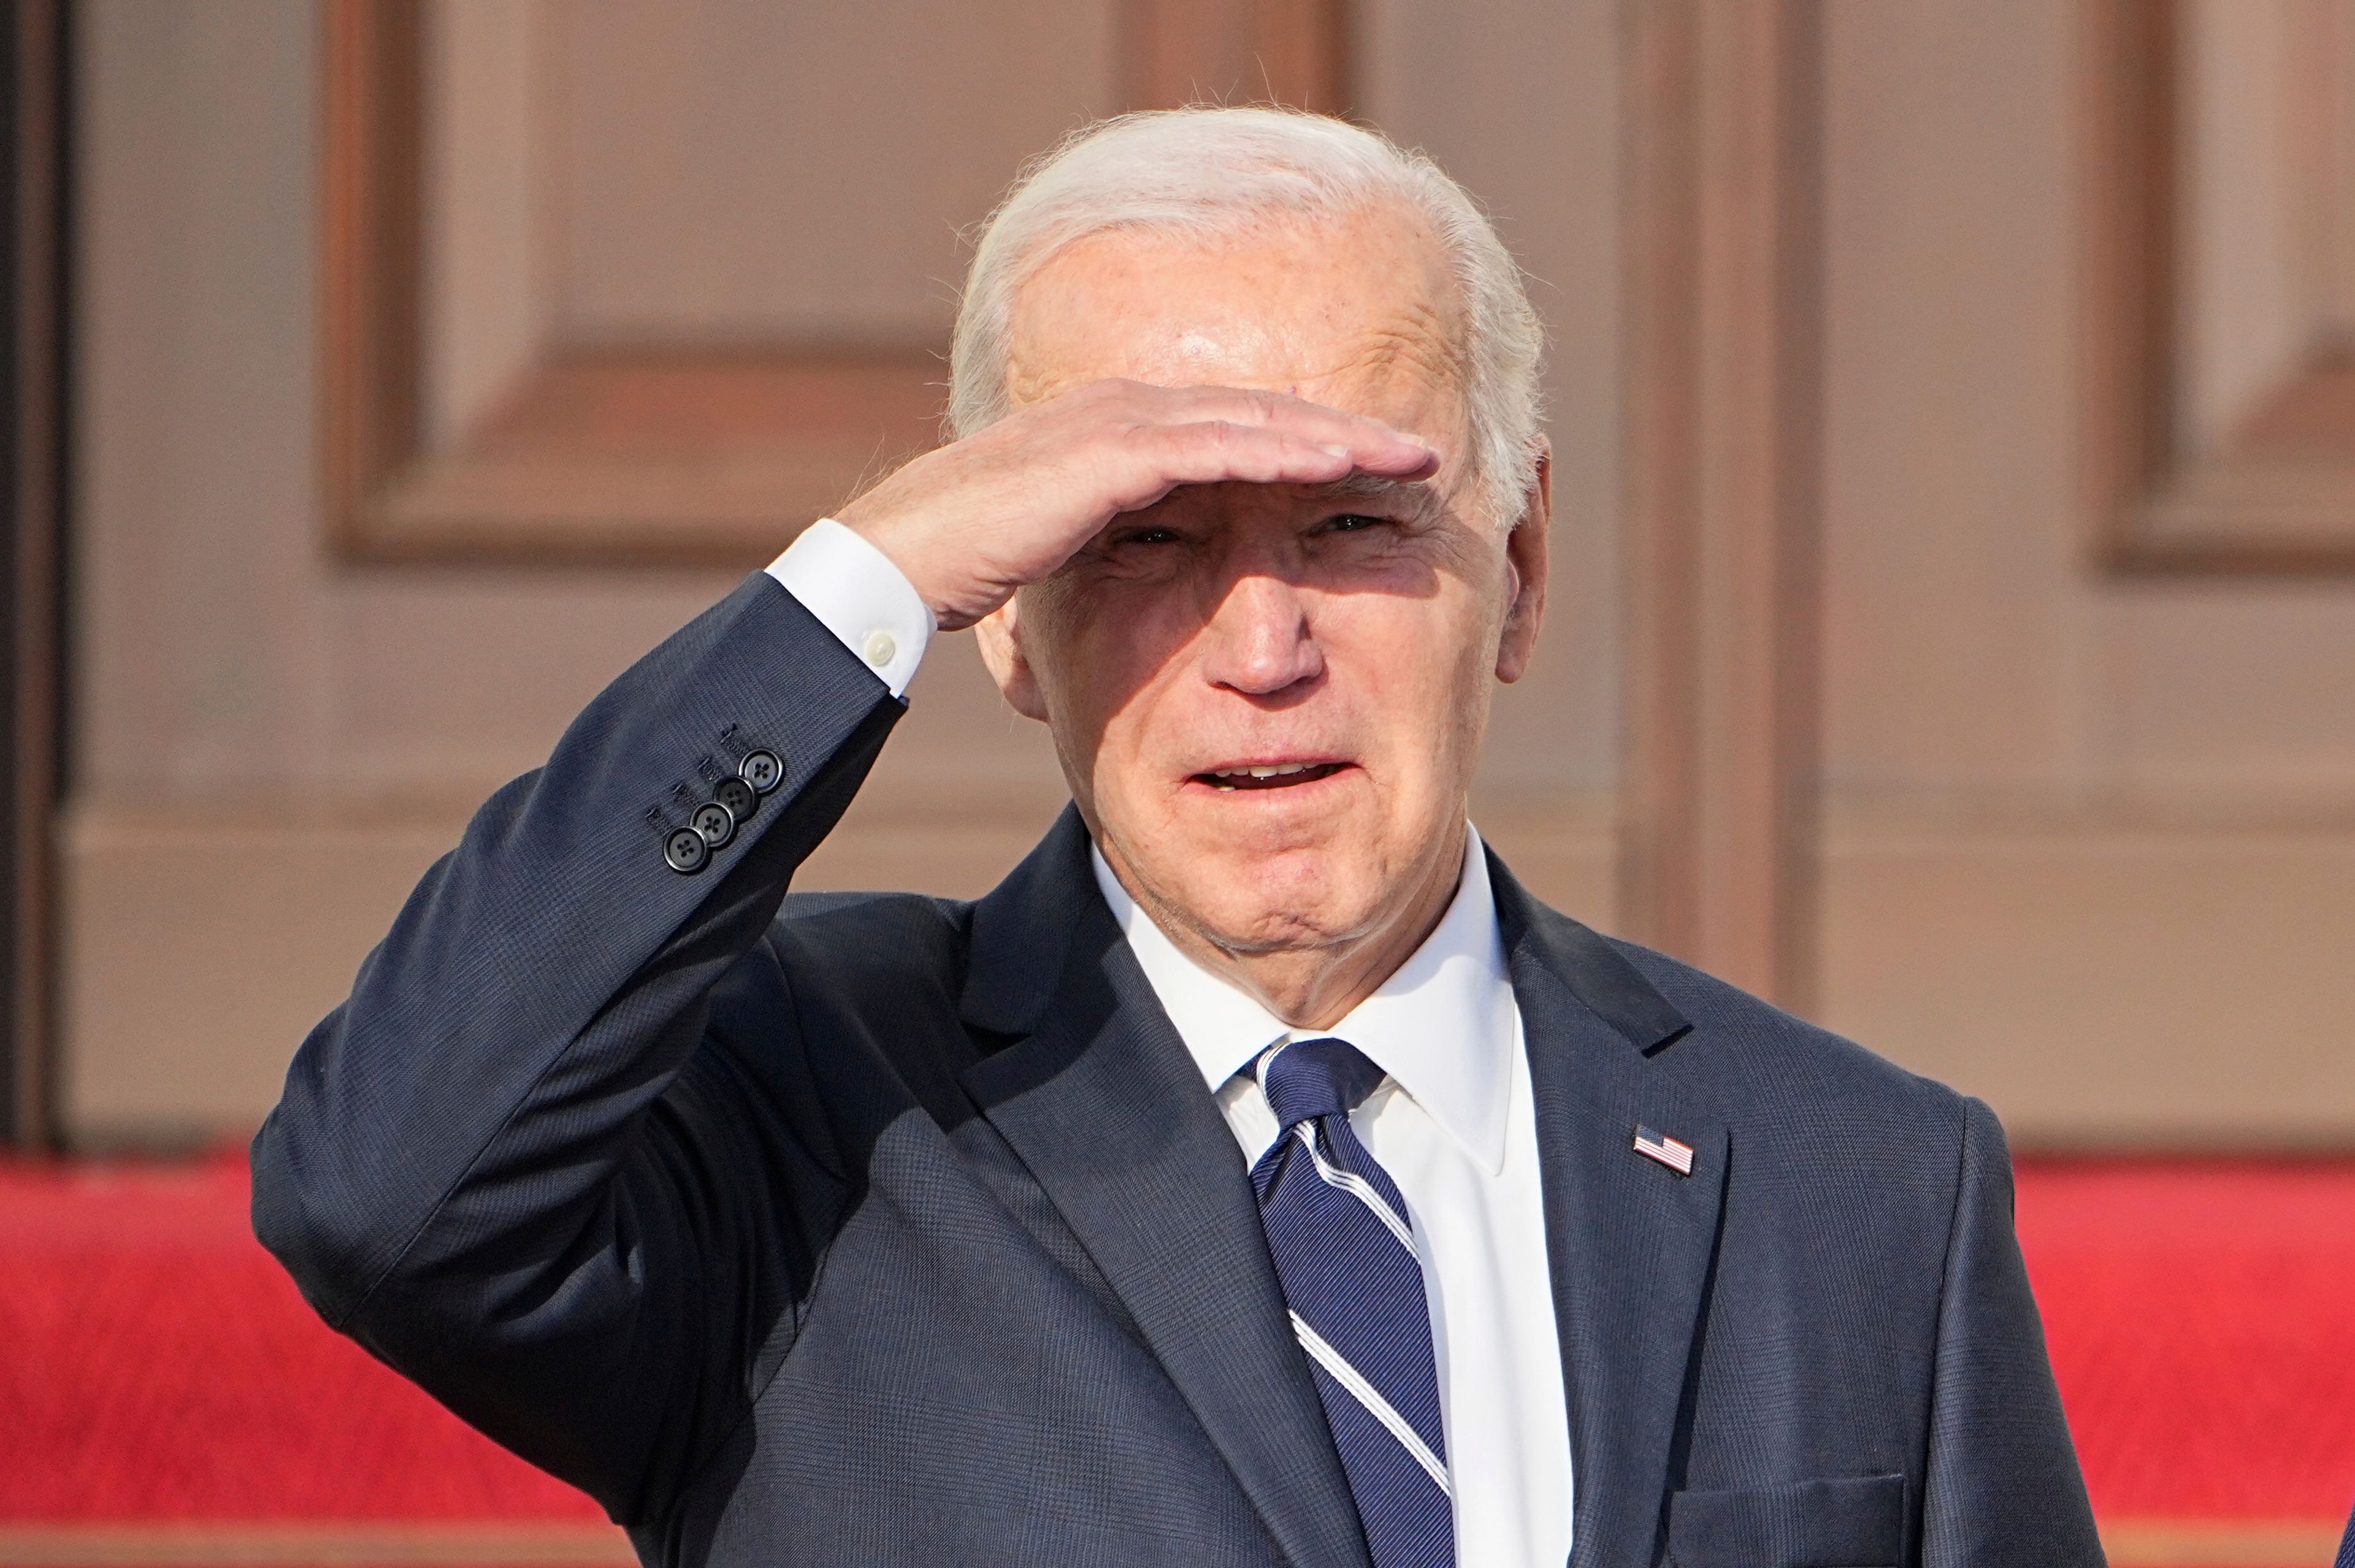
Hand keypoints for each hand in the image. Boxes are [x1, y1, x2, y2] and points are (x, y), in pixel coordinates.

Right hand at [832, 379, 1439, 630]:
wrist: (891, 565)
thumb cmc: (962, 572)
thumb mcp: (1064, 564)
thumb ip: (1116, 561)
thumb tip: (1150, 605)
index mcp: (1116, 437)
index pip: (1233, 435)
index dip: (1308, 450)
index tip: (1374, 474)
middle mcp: (1121, 412)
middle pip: (1259, 414)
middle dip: (1344, 432)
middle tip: (1422, 453)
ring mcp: (1114, 425)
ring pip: (1250, 420)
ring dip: (1335, 435)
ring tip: (1408, 455)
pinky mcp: (1106, 451)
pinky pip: (1214, 447)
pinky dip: (1282, 450)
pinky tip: (1340, 461)